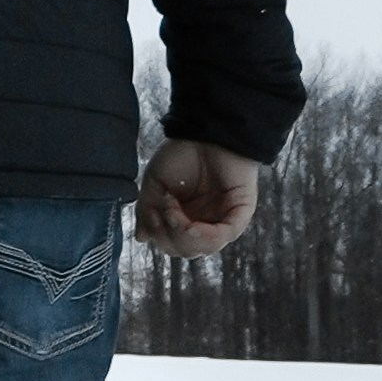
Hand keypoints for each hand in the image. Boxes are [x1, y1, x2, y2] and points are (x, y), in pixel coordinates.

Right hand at [136, 136, 261, 254]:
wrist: (207, 130)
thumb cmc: (182, 153)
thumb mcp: (155, 184)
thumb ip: (147, 211)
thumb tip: (142, 238)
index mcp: (186, 215)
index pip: (171, 243)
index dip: (158, 235)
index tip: (151, 211)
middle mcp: (205, 220)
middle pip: (185, 250)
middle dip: (168, 236)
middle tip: (162, 210)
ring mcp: (223, 218)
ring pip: (204, 248)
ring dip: (182, 235)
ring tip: (172, 211)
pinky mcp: (239, 213)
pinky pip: (224, 237)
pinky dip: (204, 236)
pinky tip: (190, 224)